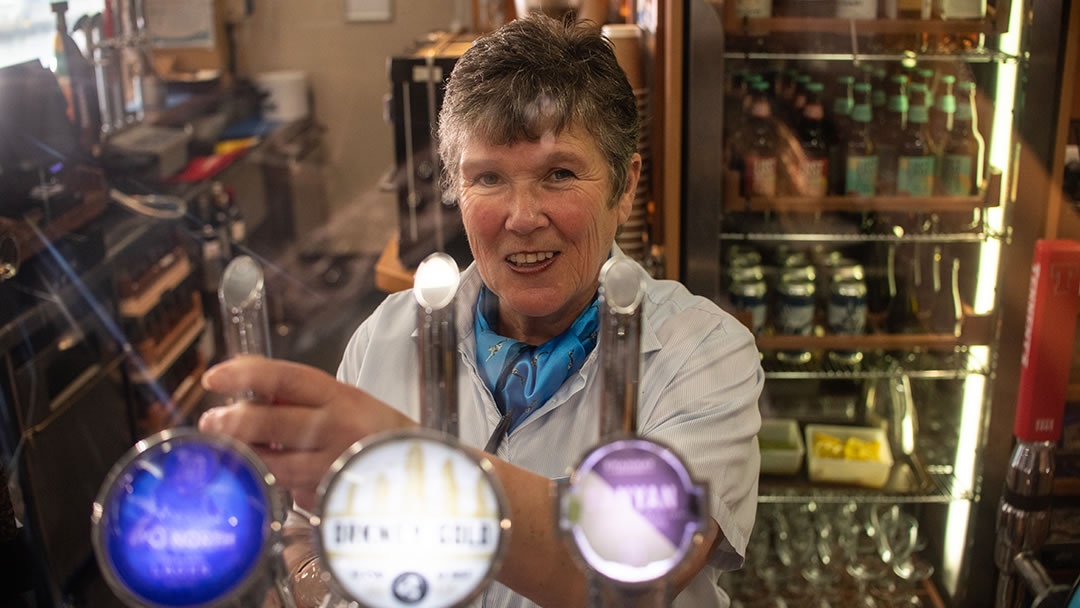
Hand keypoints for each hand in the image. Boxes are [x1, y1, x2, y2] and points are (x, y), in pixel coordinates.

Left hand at [198, 355, 415, 510]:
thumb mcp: (344, 400)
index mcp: (339, 397)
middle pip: (268, 422)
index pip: (284, 379)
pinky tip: (253, 472)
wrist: (418, 472)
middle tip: (212, 420)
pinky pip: (283, 487)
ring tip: (225, 446)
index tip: (214, 377)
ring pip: (268, 461)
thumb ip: (297, 393)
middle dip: (230, 421)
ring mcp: (329, 465)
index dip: (244, 375)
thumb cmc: (372, 432)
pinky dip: (264, 477)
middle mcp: (335, 429)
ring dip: (238, 453)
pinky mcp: (324, 496)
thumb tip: (243, 377)